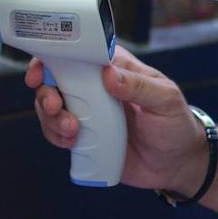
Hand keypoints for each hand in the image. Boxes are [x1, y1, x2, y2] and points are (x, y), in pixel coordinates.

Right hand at [28, 45, 207, 195]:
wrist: (177, 165)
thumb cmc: (176, 124)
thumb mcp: (165, 100)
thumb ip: (139, 86)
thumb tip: (107, 74)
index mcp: (114, 68)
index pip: (78, 52)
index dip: (52, 57)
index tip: (40, 70)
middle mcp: (95, 87)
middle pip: (54, 80)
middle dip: (46, 93)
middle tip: (56, 106)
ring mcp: (87, 112)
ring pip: (51, 107)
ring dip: (51, 118)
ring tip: (72, 131)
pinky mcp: (84, 137)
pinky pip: (57, 132)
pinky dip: (56, 136)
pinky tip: (71, 142)